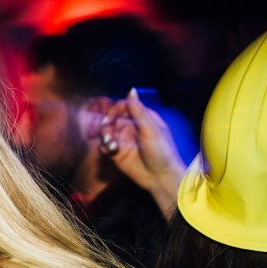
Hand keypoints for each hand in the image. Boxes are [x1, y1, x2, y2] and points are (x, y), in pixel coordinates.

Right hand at [99, 88, 185, 215]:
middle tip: (107, 134)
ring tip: (112, 146)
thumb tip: (131, 90)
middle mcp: (131, 127)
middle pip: (111, 118)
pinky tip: (111, 152)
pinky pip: (104, 147)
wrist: (161, 177)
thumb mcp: (150, 130)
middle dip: (106, 125)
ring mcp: (124, 140)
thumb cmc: (162, 152)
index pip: (123, 106)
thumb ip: (138, 111)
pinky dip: (104, 147)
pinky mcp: (117, 154)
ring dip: (105, 137)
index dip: (114, 110)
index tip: (109, 118)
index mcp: (142, 118)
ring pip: (106, 132)